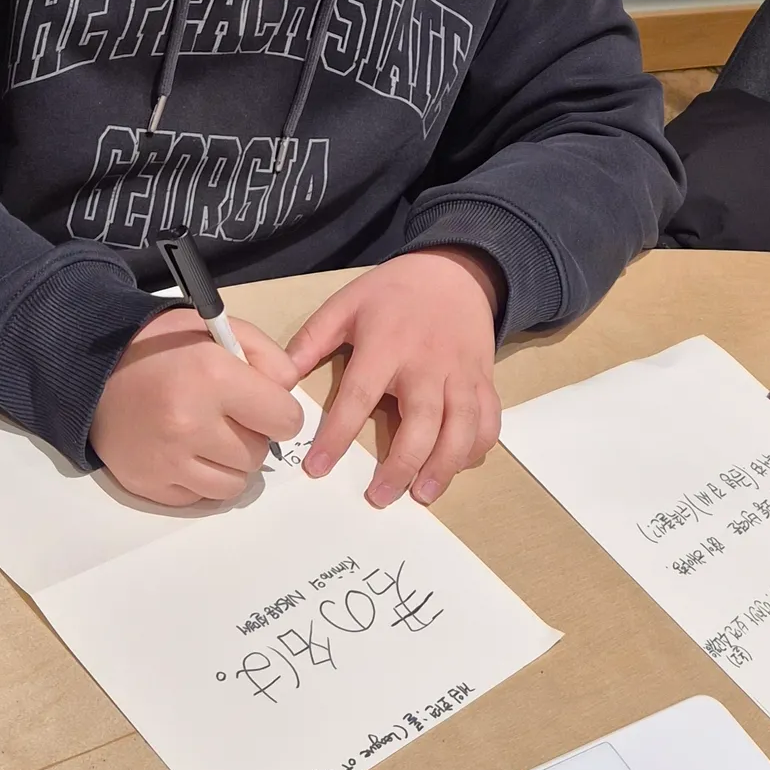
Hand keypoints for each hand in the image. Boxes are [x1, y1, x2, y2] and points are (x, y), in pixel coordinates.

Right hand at [89, 307, 301, 506]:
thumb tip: (289, 395)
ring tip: (207, 436)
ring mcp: (168, 460)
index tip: (261, 405)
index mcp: (213, 377)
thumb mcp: (220, 330)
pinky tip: (184, 452)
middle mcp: (190, 423)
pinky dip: (200, 479)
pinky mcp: (150, 485)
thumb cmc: (163, 347)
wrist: (94, 371)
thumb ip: (268, 358)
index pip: (285, 421)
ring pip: (235, 484)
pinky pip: (201, 498)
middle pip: (259, 455)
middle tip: (225, 415)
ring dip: (229, 462)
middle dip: (251, 436)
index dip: (278, 412)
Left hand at [288, 249, 502, 507]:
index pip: (359, 396)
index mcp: (386, 345)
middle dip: (402, 465)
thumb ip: (313, 339)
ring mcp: (461, 374)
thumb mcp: (346, 304)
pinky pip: (489, 420)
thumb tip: (281, 379)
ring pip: (462, 427)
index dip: (337, 436)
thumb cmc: (393, 292)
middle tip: (379, 497)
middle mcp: (427, 364)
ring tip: (422, 495)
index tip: (317, 468)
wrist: (455, 272)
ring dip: (444, 465)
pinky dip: (477, 448)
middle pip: (421, 422)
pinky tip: (457, 466)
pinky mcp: (484, 380)